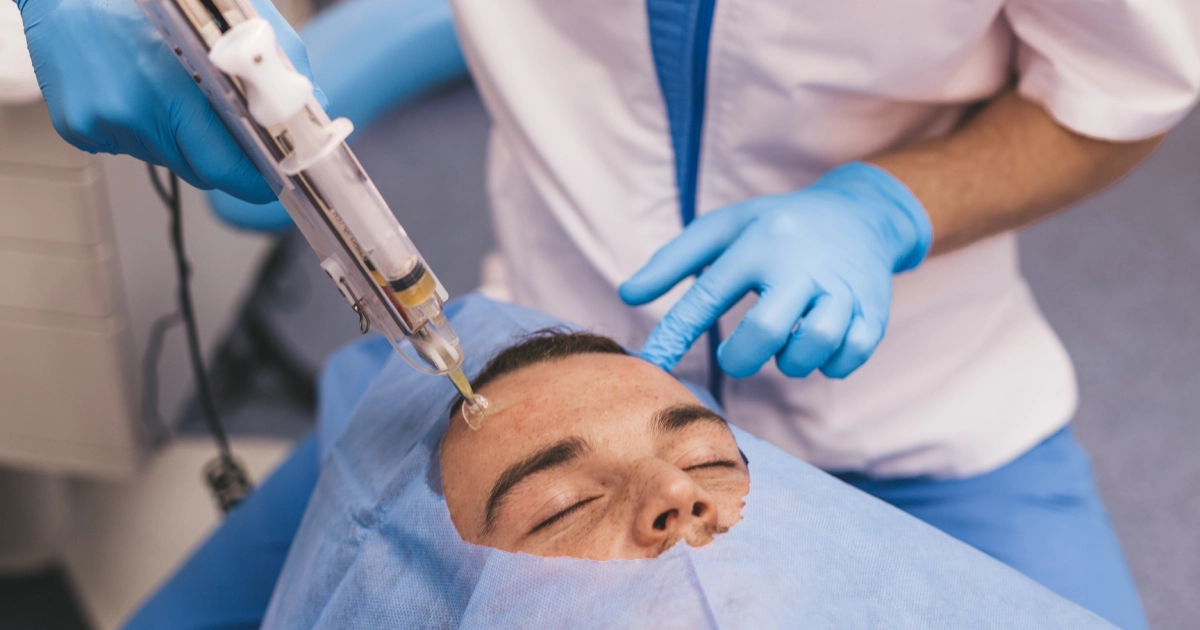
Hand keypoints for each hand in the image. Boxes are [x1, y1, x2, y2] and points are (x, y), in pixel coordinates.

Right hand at [17, 0, 322, 202]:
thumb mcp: (230, 14)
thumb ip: (277, 63)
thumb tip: (307, 115)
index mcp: (169, 88)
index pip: (224, 168)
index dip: (255, 181)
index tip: (275, 181)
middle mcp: (130, 114)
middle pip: (198, 171)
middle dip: (223, 158)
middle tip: (234, 130)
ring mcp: (100, 125)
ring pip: (167, 157)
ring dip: (182, 138)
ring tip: (171, 89)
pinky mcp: (77, 129)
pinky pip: (132, 145)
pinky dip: (147, 128)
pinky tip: (138, 88)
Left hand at [619, 162, 931, 378]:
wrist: (860, 212)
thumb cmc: (775, 226)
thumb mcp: (723, 229)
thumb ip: (673, 262)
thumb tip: (627, 295)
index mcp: (758, 242)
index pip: (707, 296)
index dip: (674, 336)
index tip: (650, 366)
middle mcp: (801, 263)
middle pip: (767, 331)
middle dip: (743, 358)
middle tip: (738, 357)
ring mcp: (842, 287)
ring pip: (814, 345)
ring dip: (791, 361)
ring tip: (786, 346)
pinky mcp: (874, 309)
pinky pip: (850, 355)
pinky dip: (831, 364)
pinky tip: (820, 349)